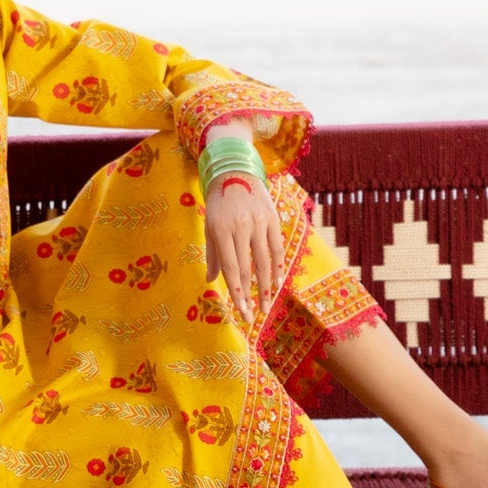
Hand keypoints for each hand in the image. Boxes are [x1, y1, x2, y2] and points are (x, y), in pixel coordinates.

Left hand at [202, 124, 284, 325]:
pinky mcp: (272, 218)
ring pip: (264, 261)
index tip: (242, 312)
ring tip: (267, 305)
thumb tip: (211, 281)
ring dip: (267, 286)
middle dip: (250, 296)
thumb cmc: (218, 203)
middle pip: (247, 268)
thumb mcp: (209, 226)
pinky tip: (278, 282)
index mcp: (220, 230)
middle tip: (254, 316)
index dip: (236, 293)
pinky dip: (278, 266)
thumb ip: (212, 255)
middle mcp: (240, 226)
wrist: (235, 171)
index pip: (229, 268)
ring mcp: (258, 222)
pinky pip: (277, 247)